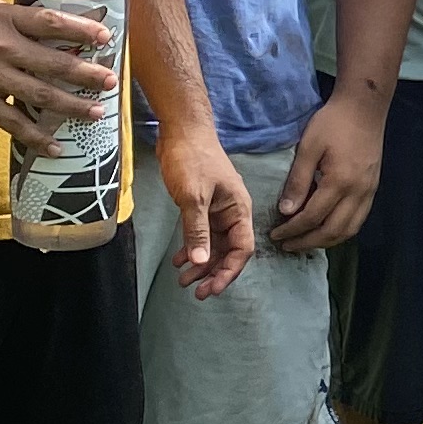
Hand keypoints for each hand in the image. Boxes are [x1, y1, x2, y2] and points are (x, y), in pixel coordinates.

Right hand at [0, 0, 114, 150]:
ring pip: (39, 94)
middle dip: (86, 74)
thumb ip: (14, 21)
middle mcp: (1, 46)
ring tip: (97, 113)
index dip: (80, 30)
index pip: (50, 22)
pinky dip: (37, 137)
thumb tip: (49, 30)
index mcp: (4, 19)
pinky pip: (13, 122)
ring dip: (71, 106)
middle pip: (52, 62)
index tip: (106, 37)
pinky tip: (56, 147)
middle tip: (111, 81)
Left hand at [155, 127, 256, 300]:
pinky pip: (201, 234)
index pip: (242, 249)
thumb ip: (198, 231)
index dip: (228, 271)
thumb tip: (202, 262)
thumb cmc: (192, 159)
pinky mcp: (202, 206)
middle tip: (195, 292)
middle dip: (213, 273)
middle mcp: (232, 213)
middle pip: (229, 252)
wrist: (181, 131)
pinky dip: (192, 248)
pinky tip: (180, 260)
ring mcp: (217, 210)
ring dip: (201, 263)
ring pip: (213, 245)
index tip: (211, 288)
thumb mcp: (193, 197)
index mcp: (239, 210)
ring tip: (183, 280)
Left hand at [269, 84, 388, 255]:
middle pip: (332, 231)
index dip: (292, 230)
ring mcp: (369, 192)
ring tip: (304, 242)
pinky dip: (340, 231)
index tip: (275, 235)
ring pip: (348, 230)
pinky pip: (357, 220)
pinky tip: (326, 229)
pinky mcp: (372, 189)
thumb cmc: (333, 122)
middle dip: (307, 242)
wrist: (364, 107)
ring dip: (325, 241)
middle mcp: (358, 192)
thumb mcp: (308, 147)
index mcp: (340, 182)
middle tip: (286, 246)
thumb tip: (286, 211)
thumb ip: (298, 180)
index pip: (313, 217)